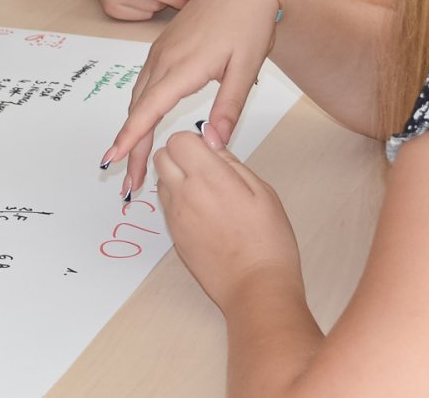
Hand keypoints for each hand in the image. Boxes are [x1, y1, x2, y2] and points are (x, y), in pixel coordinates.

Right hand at [102, 0, 283, 194]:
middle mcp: (163, 60)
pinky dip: (140, 109)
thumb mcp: (245, 67)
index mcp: (182, 67)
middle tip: (127, 182)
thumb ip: (228, 107)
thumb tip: (211, 144)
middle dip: (130, 147)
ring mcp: (160, 52)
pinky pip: (144, 84)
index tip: (111, 159)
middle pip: (138, 110)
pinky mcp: (162, 48)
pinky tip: (145, 123)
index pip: (148, 110)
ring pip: (138, 97)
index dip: (130, 138)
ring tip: (132, 160)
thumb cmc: (248, 23)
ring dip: (134, 129)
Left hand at [154, 132, 304, 313]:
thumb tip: (211, 140)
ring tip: (207, 192)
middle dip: (179, 155)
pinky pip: (166, 205)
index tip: (211, 150)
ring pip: (161, 180)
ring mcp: (175, 217)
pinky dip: (177, 199)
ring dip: (176, 177)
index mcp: (209, 179)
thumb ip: (231, 162)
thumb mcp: (262, 192)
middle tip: (206, 168)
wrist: (256, 288)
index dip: (194, 140)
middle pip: (162, 156)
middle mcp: (185, 195)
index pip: (179, 139)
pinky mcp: (173, 235)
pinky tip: (204, 212)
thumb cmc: (268, 243)